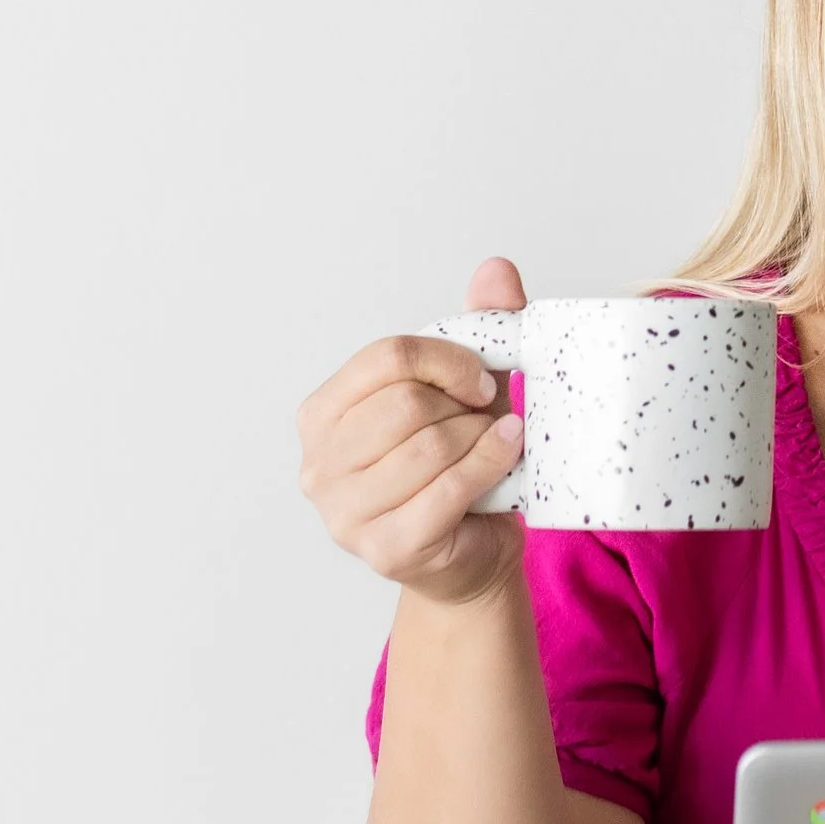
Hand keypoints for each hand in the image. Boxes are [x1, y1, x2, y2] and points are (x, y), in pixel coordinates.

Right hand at [297, 256, 528, 607]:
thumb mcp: (466, 392)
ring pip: (430, 446)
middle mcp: (319, 464)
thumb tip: (497, 269)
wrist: (472, 554)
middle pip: (406, 402)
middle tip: (486, 419)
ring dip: (480, 439)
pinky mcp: (385, 548)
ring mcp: (345, 512)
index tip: (480, 378)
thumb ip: (477, 329)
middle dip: (464, 407)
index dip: (446, 359)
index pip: (385, 357)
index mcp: (323, 413)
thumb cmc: (458, 467)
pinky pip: (449, 489)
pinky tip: (505, 459)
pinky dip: (489, 465)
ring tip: (493, 445)